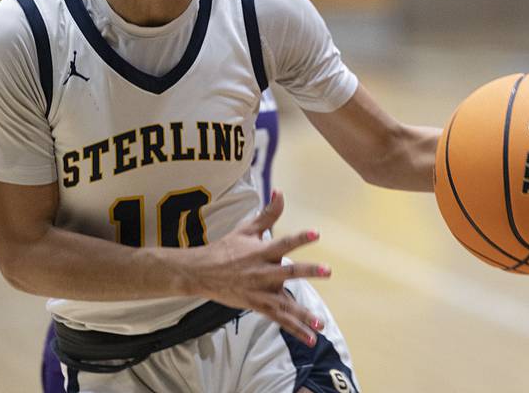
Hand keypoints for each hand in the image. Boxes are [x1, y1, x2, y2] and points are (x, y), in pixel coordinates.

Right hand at [185, 189, 329, 346]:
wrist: (201, 272)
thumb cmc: (227, 248)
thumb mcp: (247, 229)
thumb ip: (268, 213)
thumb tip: (280, 190)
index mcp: (260, 251)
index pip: (283, 242)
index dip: (299, 237)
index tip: (316, 233)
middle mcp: (261, 272)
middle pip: (288, 272)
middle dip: (308, 272)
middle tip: (327, 271)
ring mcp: (259, 291)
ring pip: (284, 303)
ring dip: (303, 314)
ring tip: (320, 323)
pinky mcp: (257, 305)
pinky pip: (278, 319)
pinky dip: (295, 329)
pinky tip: (310, 338)